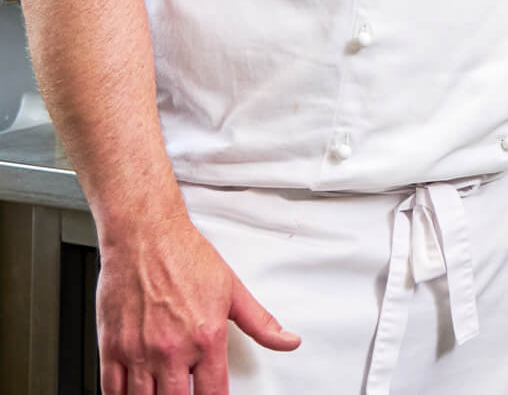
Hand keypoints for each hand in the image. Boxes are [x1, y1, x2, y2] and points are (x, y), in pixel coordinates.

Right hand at [96, 217, 299, 394]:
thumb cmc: (185, 257)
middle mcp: (172, 349)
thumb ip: (261, 323)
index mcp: (206, 338)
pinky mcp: (111, 348)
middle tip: (187, 392)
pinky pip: (112, 390)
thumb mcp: (234, 290)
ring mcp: (138, 352)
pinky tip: (133, 393)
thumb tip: (288, 341)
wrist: (146, 237)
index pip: (213, 394)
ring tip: (163, 391)